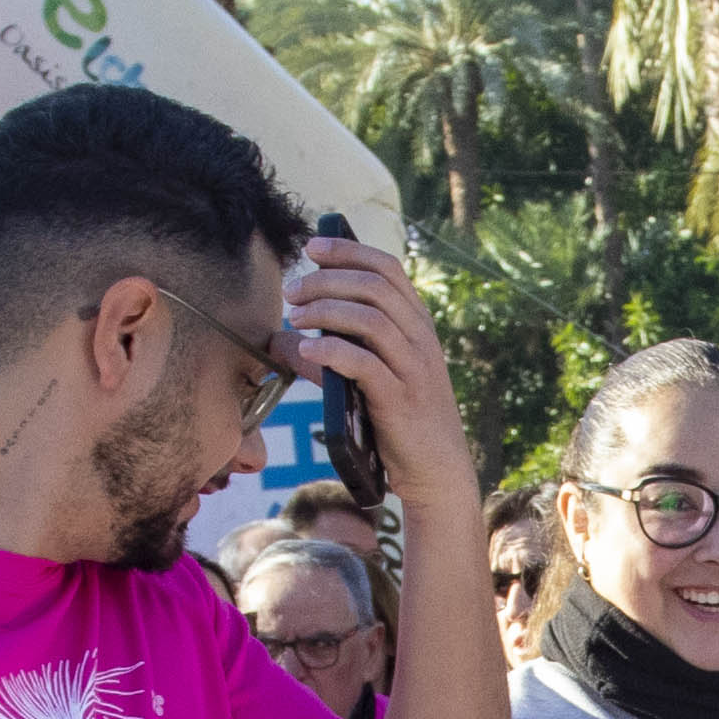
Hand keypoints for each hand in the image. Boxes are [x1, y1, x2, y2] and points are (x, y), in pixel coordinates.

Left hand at [279, 231, 474, 525]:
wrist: (436, 471)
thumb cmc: (399, 421)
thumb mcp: (369, 377)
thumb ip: (333, 352)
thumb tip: (282, 338)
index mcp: (417, 325)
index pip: (387, 269)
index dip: (348, 251)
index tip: (311, 247)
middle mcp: (421, 339)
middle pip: (374, 286)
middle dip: (327, 279)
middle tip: (291, 290)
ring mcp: (414, 368)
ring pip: (371, 318)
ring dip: (326, 310)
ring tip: (294, 317)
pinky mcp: (400, 399)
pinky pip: (365, 363)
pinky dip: (332, 350)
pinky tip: (308, 348)